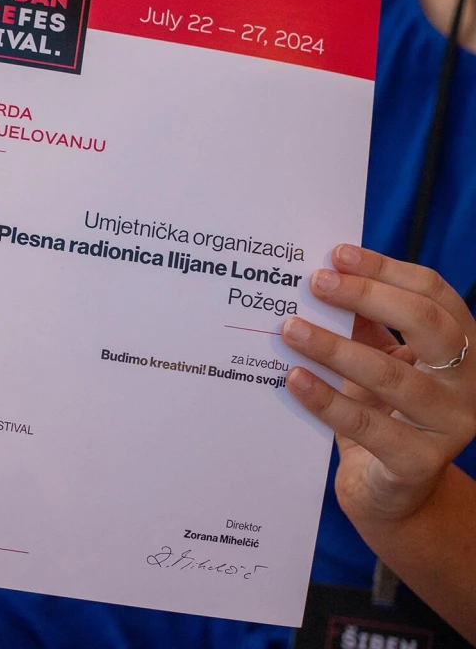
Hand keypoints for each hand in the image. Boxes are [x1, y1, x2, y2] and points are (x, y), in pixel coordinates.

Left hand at [282, 245, 475, 525]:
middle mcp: (469, 382)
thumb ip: (364, 322)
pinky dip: (327, 399)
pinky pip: (368, 425)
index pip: (433, 294)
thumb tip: (327, 274)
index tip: (336, 254)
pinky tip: (294, 379)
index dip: (386, 270)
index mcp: (463, 347)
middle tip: (314, 282)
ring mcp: (451, 425)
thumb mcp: (378, 359)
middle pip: (428, 324)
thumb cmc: (382, 413)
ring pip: (392, 375)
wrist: (389, 492)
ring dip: (334, 347)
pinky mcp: (419, 463)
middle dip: (368, 296)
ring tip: (289, 329)